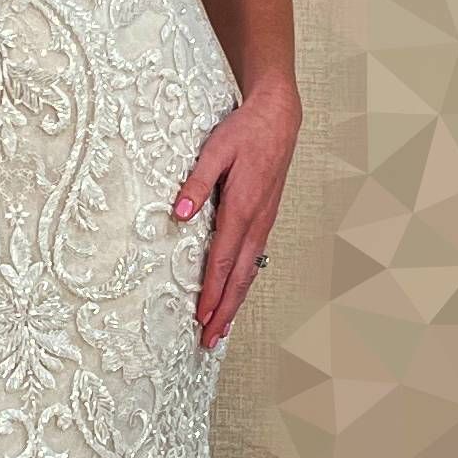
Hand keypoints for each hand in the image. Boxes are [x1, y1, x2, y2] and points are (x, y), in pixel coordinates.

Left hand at [172, 81, 302, 349]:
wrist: (278, 118)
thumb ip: (197, 181)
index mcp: (242, 208)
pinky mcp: (265, 218)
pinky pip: (254, 258)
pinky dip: (244, 281)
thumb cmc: (245, 131)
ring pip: (249, 271)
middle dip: (225, 310)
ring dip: (235, 301)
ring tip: (222, 327)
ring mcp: (264, 222)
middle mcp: (256, 221)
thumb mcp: (215, 149)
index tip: (202, 316)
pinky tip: (235, 291)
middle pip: (239, 277)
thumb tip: (180, 211)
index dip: (212, 292)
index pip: (223, 260)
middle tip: (210, 339)